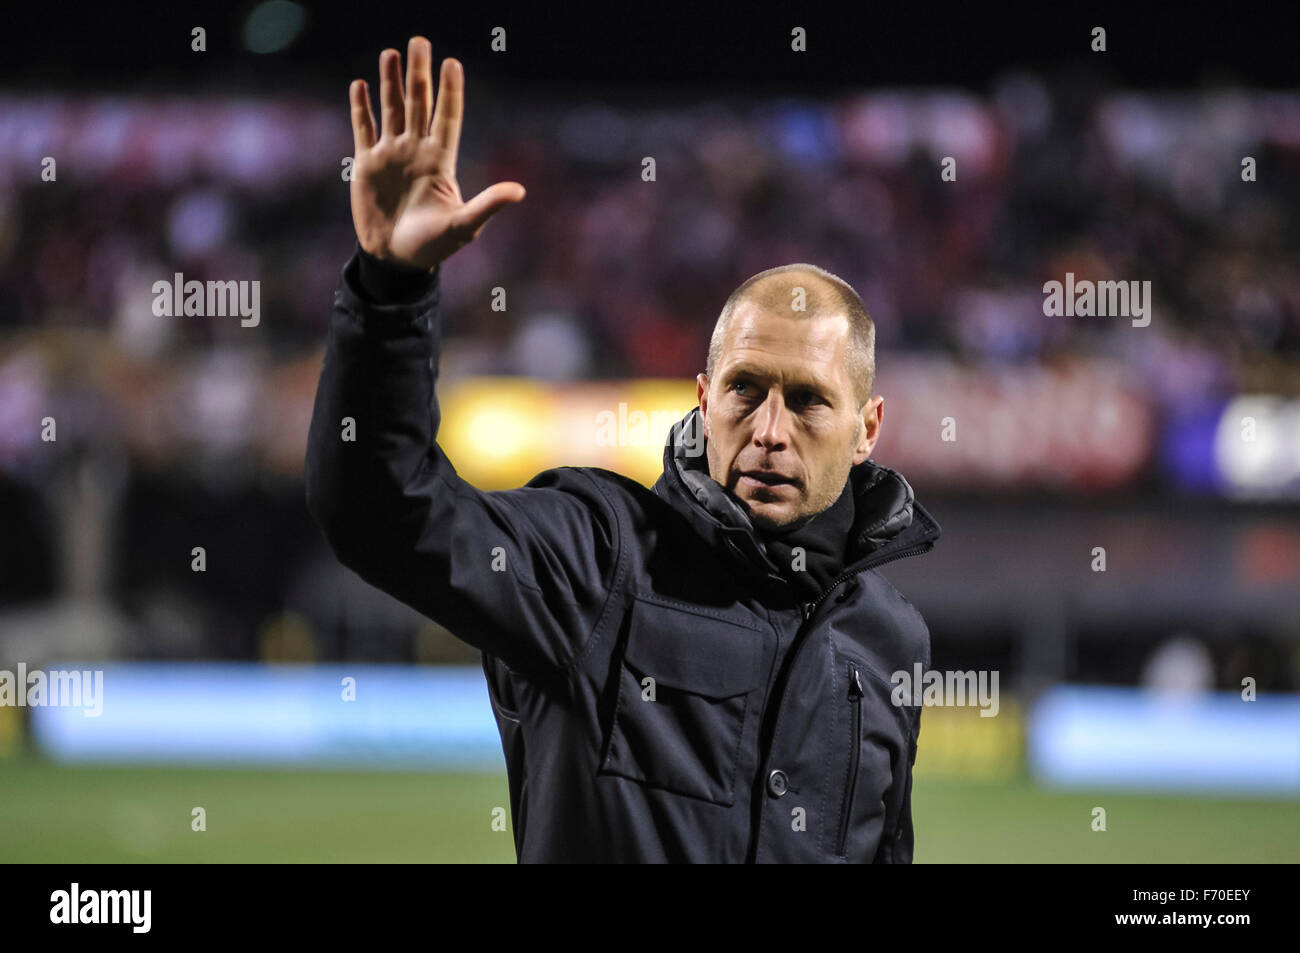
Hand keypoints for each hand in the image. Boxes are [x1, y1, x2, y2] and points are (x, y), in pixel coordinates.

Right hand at [348, 37, 524, 269]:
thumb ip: (488, 205)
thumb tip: (520, 192)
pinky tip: (361, 85)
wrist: (396, 260)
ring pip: (391, 109)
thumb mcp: (464, 227)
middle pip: (418, 104)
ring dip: (390, 82)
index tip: (453, 63)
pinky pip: (364, 129)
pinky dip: (361, 108)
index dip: (450, 91)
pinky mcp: (367, 164)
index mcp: (440, 161)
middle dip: (419, 74)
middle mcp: (416, 151)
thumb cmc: (433, 246)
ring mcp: (391, 155)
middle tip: (420, 41)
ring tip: (391, 53)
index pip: (447, 118)